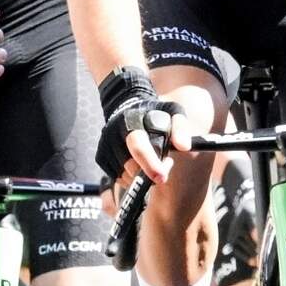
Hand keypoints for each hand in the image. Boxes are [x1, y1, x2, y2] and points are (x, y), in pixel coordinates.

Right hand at [97, 65, 175, 185]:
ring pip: (123, 174)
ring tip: (154, 163)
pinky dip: (131, 178)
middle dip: (149, 172)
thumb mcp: (172, 112)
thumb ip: (180, 127)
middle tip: (166, 166)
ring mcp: (105, 145)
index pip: (138, 146)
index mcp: (131, 121)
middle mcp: (113, 133)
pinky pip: (117, 177)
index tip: (162, 177)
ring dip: (141, 176)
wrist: (127, 107)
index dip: (150, 164)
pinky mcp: (101, 156)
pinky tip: (141, 167)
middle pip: (130, 165)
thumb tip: (184, 147)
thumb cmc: (154, 113)